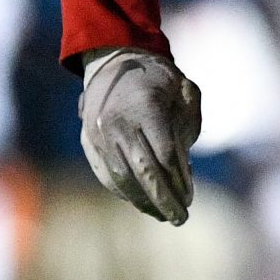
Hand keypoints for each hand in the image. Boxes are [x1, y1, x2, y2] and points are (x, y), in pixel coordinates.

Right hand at [80, 47, 199, 224]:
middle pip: (142, 171)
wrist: (113, 62)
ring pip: (121, 178)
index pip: (163, 153)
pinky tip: (141, 202)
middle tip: (180, 218)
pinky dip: (124, 192)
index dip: (178, 179)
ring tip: (163, 214)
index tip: (190, 197)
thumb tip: (185, 165)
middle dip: (163, 199)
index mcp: (144, 106)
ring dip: (143, 201)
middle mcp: (117, 123)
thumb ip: (190, 120)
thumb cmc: (157, 77)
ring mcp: (98, 134)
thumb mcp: (183, 87)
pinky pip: (106, 175)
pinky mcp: (89, 143)